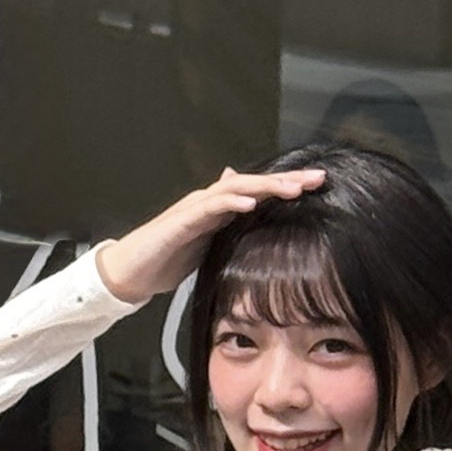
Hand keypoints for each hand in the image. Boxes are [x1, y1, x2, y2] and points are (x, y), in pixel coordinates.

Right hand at [94, 165, 324, 306]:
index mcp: (219, 208)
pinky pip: (208, 208)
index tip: (320, 185)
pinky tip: (249, 203)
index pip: (259, 191)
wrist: (131, 272)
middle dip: (287, 180)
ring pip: (235, 189)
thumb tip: (253, 219)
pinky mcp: (180, 222)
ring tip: (292, 188)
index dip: (289, 185)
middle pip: (254, 183)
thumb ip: (230, 230)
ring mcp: (194, 209)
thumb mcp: (209, 244)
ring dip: (265, 186)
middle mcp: (209, 201)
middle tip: (318, 179)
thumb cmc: (168, 258)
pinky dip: (229, 203)